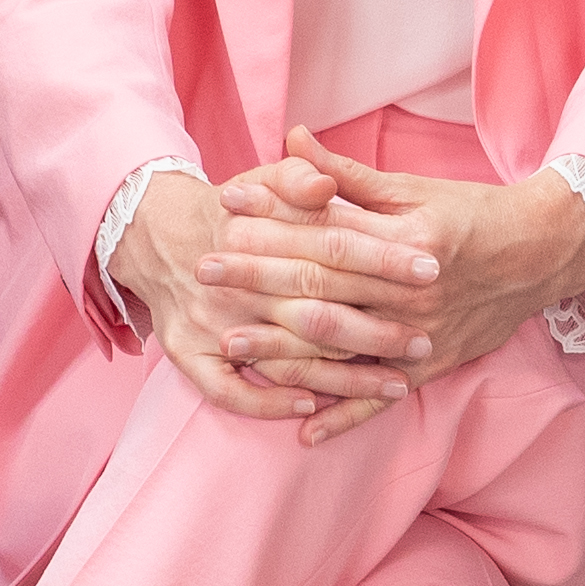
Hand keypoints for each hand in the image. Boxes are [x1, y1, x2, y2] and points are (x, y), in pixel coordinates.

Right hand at [113, 162, 435, 437]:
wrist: (155, 236)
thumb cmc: (229, 211)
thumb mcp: (261, 181)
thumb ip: (298, 177)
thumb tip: (325, 183)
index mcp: (254, 236)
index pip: (330, 247)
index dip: (382, 258)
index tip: (429, 268)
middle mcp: (232, 286)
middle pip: (315, 314)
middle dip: (375, 332)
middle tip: (424, 341)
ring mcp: (207, 326)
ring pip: (284, 362)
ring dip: (341, 381)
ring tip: (396, 386)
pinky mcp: (188, 356)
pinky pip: (229, 392)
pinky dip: (269, 404)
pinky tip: (313, 408)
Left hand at [245, 133, 584, 417]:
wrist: (544, 254)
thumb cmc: (475, 214)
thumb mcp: (415, 190)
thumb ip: (348, 175)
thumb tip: (293, 139)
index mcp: (408, 241)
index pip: (327, 230)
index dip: (273, 218)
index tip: (225, 209)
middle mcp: (412, 292)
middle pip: (323, 286)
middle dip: (259, 279)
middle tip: (203, 272)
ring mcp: (422, 335)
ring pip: (343, 348)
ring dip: (285, 350)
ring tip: (231, 346)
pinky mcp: (432, 367)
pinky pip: (380, 398)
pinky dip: (343, 417)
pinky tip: (302, 432)